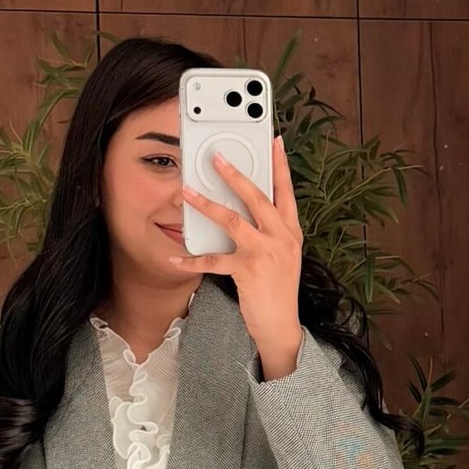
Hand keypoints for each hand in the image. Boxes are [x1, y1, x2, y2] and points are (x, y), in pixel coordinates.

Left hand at [169, 133, 302, 356]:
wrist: (281, 327)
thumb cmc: (278, 292)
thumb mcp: (283, 256)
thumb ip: (272, 232)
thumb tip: (250, 209)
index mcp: (291, 232)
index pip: (286, 192)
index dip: (280, 166)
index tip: (274, 141)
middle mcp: (281, 239)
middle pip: (257, 198)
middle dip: (236, 175)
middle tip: (218, 158)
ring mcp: (265, 254)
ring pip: (233, 221)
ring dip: (207, 205)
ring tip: (188, 193)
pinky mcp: (248, 271)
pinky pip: (215, 260)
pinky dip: (193, 260)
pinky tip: (177, 258)